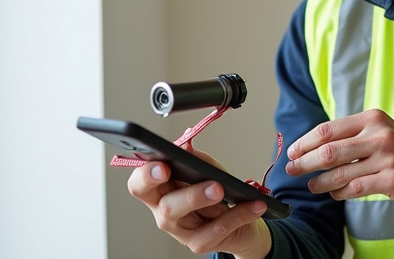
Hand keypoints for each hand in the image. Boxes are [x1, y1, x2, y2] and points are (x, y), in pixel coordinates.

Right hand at [126, 147, 271, 258]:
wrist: (242, 220)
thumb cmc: (219, 191)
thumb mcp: (210, 171)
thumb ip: (197, 160)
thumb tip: (185, 148)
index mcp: (160, 191)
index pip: (139, 184)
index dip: (145, 175)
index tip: (162, 165)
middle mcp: (164, 213)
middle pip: (163, 204)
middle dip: (180, 190)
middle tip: (198, 179)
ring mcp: (180, 232)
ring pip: (181, 216)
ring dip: (200, 197)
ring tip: (220, 188)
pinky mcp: (199, 244)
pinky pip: (217, 229)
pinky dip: (239, 214)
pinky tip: (255, 205)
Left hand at [285, 109, 393, 209]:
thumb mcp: (379, 133)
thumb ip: (351, 136)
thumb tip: (311, 146)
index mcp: (372, 118)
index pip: (329, 129)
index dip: (305, 142)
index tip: (292, 151)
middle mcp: (379, 134)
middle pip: (330, 150)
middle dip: (305, 161)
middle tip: (291, 169)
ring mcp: (387, 158)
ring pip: (340, 172)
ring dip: (320, 181)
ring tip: (311, 185)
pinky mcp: (391, 179)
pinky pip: (355, 189)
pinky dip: (340, 192)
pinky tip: (334, 193)